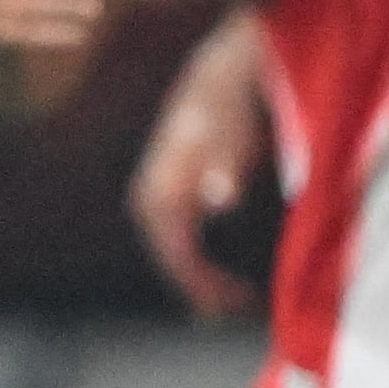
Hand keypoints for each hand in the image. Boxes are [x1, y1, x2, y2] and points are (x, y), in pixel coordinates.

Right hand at [131, 6, 272, 318]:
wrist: (218, 74)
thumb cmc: (228, 103)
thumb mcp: (232, 131)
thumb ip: (227, 164)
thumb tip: (220, 197)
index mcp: (157, 192)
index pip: (175, 254)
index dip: (204, 285)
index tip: (235, 303)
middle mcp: (149, 203)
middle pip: (173, 262)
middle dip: (203, 291)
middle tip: (239, 313)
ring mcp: (159, 204)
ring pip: (176, 257)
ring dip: (203, 282)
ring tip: (235, 304)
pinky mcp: (175, 202)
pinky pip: (184, 245)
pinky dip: (203, 266)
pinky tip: (225, 279)